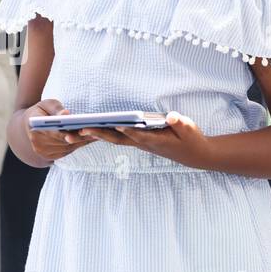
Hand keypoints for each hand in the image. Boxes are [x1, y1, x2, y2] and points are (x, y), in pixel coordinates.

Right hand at [26, 100, 95, 161]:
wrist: (28, 129)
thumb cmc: (40, 112)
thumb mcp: (45, 104)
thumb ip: (55, 108)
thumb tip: (66, 114)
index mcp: (33, 127)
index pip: (52, 132)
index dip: (67, 132)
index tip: (81, 129)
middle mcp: (37, 143)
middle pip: (63, 141)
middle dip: (80, 136)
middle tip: (96, 130)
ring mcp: (43, 152)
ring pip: (67, 147)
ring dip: (82, 141)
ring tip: (97, 133)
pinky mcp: (50, 157)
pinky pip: (68, 151)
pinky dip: (79, 145)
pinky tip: (90, 138)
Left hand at [77, 111, 210, 168]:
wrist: (194, 155)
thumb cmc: (192, 139)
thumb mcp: (190, 129)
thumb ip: (180, 123)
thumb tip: (171, 116)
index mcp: (156, 140)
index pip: (138, 136)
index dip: (127, 132)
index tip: (115, 126)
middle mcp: (144, 144)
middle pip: (118, 140)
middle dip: (100, 135)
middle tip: (80, 130)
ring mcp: (139, 144)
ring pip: (114, 140)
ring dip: (96, 136)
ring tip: (76, 132)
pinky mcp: (137, 142)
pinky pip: (116, 138)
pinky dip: (103, 135)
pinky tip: (90, 130)